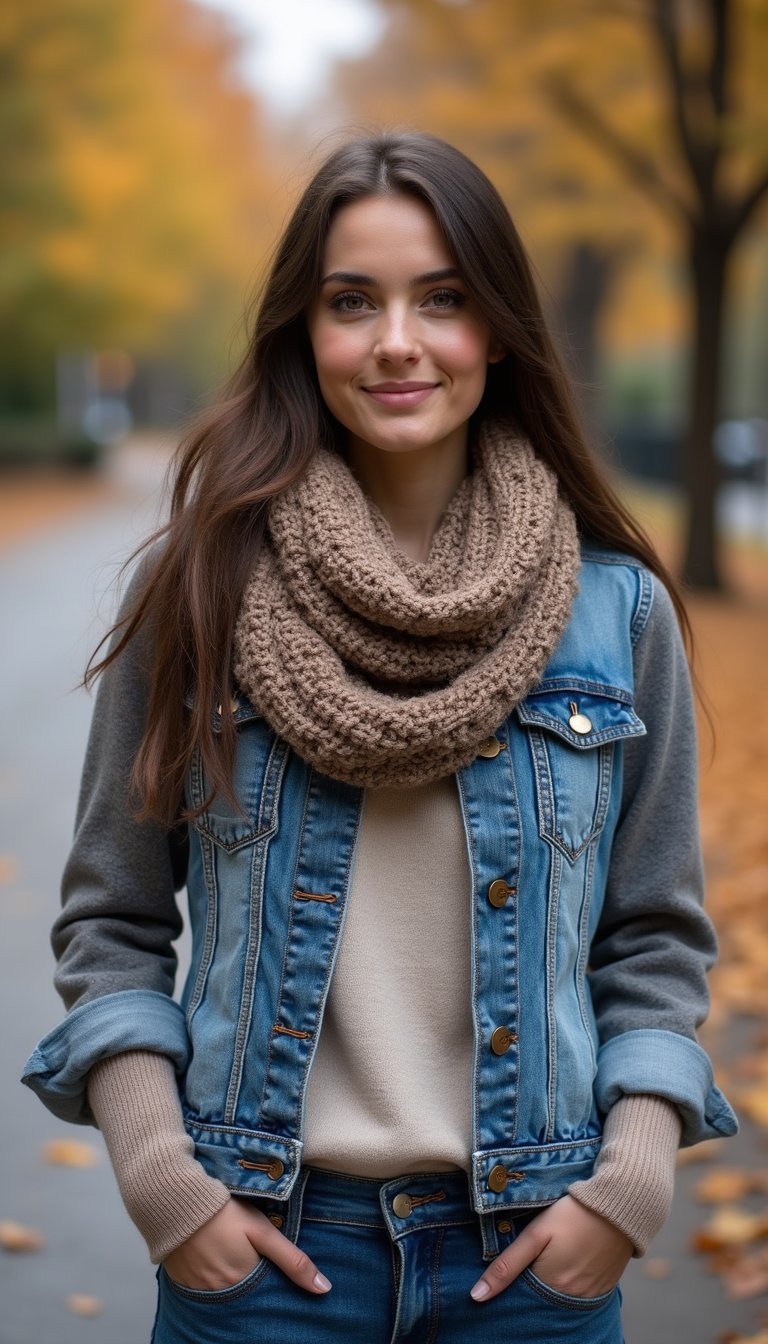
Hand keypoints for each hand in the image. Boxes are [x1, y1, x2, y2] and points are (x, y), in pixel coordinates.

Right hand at [162, 1198, 330, 1294]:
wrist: (177, 1199)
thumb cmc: (224, 1212)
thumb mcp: (263, 1231)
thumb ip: (293, 1260)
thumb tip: (324, 1288)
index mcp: (241, 1282)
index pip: (264, 1292)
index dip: (270, 1278)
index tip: (269, 1263)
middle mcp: (218, 1293)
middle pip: (242, 1293)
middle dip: (250, 1279)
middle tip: (247, 1254)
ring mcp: (197, 1289)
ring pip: (222, 1291)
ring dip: (229, 1277)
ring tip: (230, 1253)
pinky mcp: (180, 1280)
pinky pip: (200, 1286)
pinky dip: (209, 1275)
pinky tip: (211, 1255)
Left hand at [470, 1194, 632, 1302]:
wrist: (620, 1204)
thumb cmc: (573, 1214)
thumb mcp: (536, 1234)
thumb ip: (507, 1265)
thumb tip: (477, 1296)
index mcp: (552, 1288)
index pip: (522, 1298)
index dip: (511, 1285)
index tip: (507, 1269)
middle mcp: (573, 1299)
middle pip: (541, 1299)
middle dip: (530, 1285)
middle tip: (532, 1257)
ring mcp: (591, 1295)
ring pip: (560, 1297)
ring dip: (550, 1283)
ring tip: (549, 1257)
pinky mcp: (605, 1287)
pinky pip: (580, 1293)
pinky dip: (570, 1282)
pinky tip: (569, 1261)